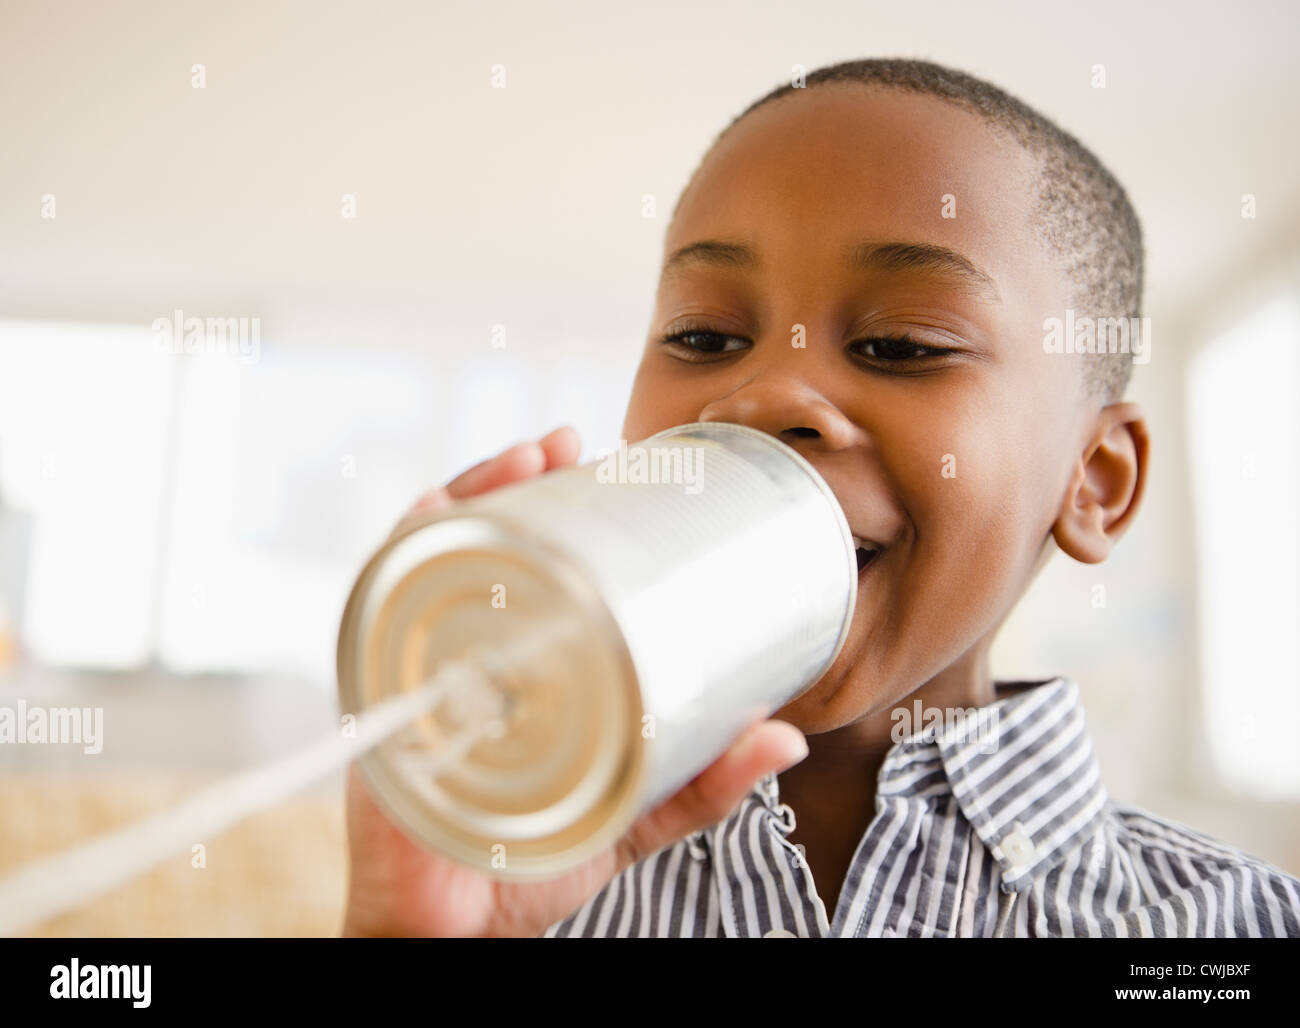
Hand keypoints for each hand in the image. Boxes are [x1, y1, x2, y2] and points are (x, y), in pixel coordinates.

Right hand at [341, 425, 808, 936]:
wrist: (454, 932)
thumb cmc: (531, 861)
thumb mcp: (632, 805)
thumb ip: (702, 779)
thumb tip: (785, 735)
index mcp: (515, 666)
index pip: (529, 567)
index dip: (557, 508)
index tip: (604, 460)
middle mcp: (462, 653)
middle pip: (478, 545)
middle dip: (512, 480)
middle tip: (561, 442)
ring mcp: (419, 666)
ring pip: (431, 558)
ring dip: (470, 496)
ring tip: (520, 459)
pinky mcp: (384, 696)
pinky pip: (379, 608)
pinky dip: (401, 553)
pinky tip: (432, 510)